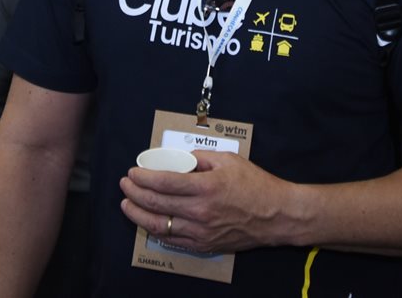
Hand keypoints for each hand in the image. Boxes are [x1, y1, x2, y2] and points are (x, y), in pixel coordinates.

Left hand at [119, 151, 292, 253]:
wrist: (277, 215)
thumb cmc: (256, 185)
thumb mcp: (229, 160)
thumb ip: (200, 157)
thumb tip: (179, 158)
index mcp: (205, 186)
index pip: (163, 182)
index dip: (143, 177)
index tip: (133, 171)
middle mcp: (199, 211)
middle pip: (155, 204)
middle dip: (134, 193)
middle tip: (125, 184)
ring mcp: (200, 231)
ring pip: (158, 226)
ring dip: (137, 214)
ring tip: (127, 204)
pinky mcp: (204, 244)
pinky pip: (172, 240)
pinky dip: (156, 231)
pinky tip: (148, 222)